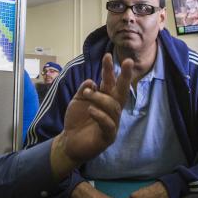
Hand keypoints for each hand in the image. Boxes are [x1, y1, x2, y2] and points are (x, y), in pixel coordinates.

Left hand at [49, 53, 132, 179]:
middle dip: (125, 76)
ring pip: (113, 107)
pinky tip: (91, 110)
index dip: (109, 70)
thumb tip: (92, 81)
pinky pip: (108, 124)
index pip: (110, 83)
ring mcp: (112, 123)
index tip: (107, 55)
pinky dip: (100, 115)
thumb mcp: (77, 100)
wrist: (69, 141)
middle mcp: (112, 110)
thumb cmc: (76, 120)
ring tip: (87, 93)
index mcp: (105, 100)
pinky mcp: (108, 136)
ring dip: (99, 97)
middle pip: (122, 92)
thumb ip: (84, 89)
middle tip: (128, 61)